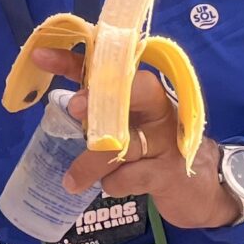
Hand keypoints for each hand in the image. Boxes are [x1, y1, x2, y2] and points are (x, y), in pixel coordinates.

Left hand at [29, 46, 241, 229]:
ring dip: (90, 163)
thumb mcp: (130, 124)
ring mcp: (165, 140)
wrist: (202, 188)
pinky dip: (115, 183)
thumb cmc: (155, 149)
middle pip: (132, 91)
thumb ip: (101, 111)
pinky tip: (111, 186)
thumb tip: (62, 104)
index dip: (73, 60)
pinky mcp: (169, 172)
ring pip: (123, 142)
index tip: (41, 56)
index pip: (109, 67)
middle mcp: (158, 108)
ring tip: (71, 181)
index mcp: (143, 91)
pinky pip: (132, 176)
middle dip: (99, 97)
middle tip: (72, 108)